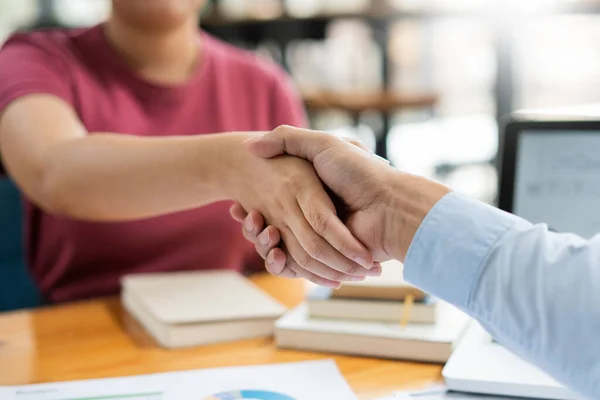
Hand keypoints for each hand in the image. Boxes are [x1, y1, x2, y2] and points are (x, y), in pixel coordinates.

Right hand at [223, 132, 376, 286]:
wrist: (391, 205)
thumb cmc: (360, 172)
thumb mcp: (322, 145)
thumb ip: (288, 139)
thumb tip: (251, 145)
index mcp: (310, 195)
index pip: (272, 205)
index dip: (253, 206)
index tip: (238, 203)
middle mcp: (314, 218)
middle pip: (273, 228)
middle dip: (254, 225)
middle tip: (242, 213)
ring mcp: (320, 240)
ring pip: (280, 248)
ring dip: (263, 242)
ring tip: (254, 228)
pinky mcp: (327, 260)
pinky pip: (297, 266)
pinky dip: (281, 262)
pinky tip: (272, 251)